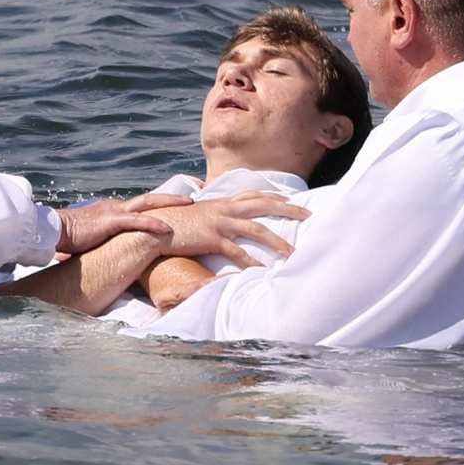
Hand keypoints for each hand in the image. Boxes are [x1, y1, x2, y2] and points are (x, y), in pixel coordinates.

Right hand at [52, 195, 179, 258]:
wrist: (55, 231)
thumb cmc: (70, 239)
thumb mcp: (94, 239)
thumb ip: (106, 243)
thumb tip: (111, 256)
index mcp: (112, 211)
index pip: (140, 206)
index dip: (159, 206)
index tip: (175, 208)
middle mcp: (116, 207)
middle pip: (149, 199)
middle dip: (171, 198)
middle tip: (191, 199)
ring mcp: (114, 212)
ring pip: (148, 203)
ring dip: (169, 203)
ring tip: (189, 205)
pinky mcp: (111, 221)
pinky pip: (137, 221)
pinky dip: (154, 224)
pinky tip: (168, 228)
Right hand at [145, 187, 305, 271]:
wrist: (155, 229)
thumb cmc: (176, 224)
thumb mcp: (198, 214)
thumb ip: (214, 215)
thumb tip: (223, 221)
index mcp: (221, 202)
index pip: (254, 194)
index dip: (274, 197)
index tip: (291, 200)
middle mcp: (224, 208)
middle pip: (262, 205)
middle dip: (287, 209)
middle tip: (308, 214)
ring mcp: (218, 223)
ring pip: (255, 229)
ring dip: (276, 241)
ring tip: (292, 252)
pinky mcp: (212, 239)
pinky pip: (236, 251)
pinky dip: (251, 260)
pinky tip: (262, 269)